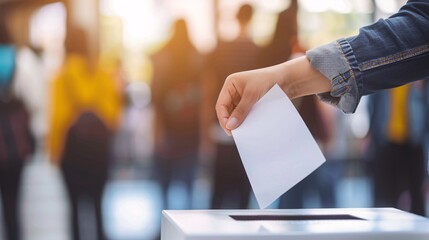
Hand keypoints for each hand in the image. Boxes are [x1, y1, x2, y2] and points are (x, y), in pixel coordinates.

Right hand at [215, 56, 331, 134]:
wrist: (287, 79)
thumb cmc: (268, 81)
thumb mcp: (252, 95)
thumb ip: (241, 111)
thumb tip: (230, 126)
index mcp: (230, 85)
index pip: (220, 105)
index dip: (223, 118)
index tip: (230, 130)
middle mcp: (234, 92)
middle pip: (226, 111)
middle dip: (230, 122)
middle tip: (236, 134)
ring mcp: (242, 98)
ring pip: (235, 114)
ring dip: (239, 122)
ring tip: (244, 132)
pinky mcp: (251, 104)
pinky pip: (245, 115)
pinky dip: (246, 121)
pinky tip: (250, 127)